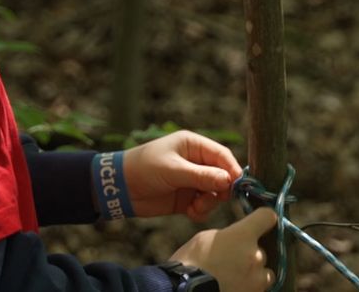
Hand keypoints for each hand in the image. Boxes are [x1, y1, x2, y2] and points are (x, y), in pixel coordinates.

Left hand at [123, 130, 241, 221]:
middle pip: (222, 176)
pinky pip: (204, 206)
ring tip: (195, 207)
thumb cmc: (144, 169)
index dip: (232, 169)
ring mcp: (191, 181)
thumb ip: (201, 176)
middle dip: (221, 189)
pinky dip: (201, 211)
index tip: (238, 185)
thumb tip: (229, 180)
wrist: (119, 188)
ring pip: (215, 193)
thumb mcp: (173, 170)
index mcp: (193, 146)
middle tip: (214, 199)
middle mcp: (195, 162)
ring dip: (210, 203)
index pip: (221, 155)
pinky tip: (189, 212)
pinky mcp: (186, 198)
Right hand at [169, 207, 277, 291]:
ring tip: (234, 278)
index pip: (266, 217)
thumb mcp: (206, 239)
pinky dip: (247, 288)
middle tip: (231, 261)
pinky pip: (257, 289)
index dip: (263, 218)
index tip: (261, 221)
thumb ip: (227, 237)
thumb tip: (233, 241)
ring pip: (264, 273)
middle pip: (261, 250)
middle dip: (249, 255)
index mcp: (243, 235)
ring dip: (254, 274)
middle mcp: (256, 255)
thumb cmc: (190, 263)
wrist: (185, 290)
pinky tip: (232, 287)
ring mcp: (257, 279)